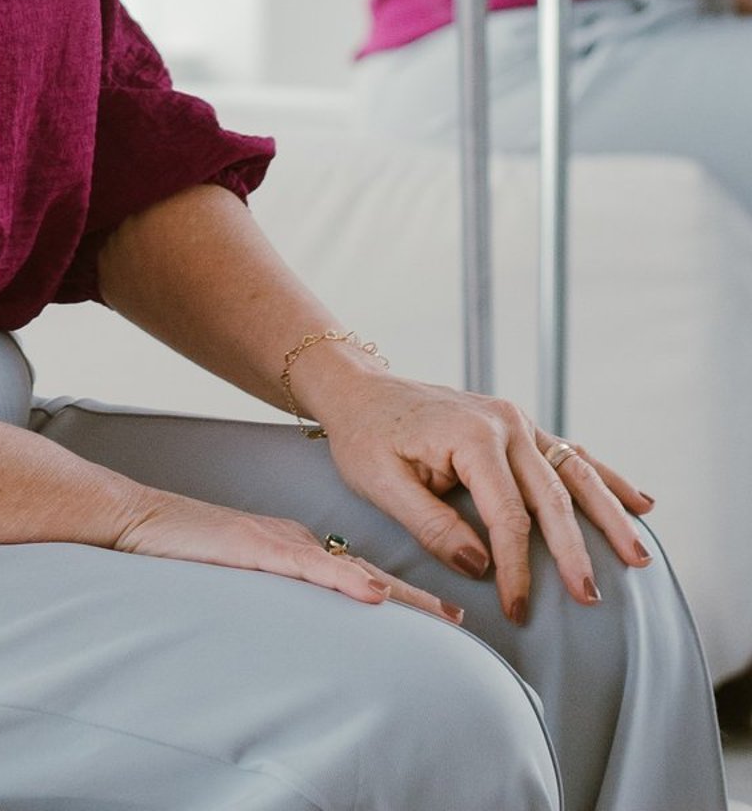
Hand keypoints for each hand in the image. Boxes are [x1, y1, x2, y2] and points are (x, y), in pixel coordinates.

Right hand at [98, 479, 460, 622]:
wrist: (139, 520)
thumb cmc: (181, 550)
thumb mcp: (237, 571)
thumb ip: (271, 587)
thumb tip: (302, 618)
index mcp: (291, 547)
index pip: (356, 575)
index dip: (400, 598)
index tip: (440, 619)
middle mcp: (294, 541)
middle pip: (366, 574)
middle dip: (414, 601)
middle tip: (460, 623)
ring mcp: (278, 543)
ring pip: (349, 571)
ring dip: (398, 596)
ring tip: (439, 617)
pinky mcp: (256, 548)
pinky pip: (309, 568)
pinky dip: (346, 582)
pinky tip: (374, 595)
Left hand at [298, 353, 653, 623]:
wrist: (360, 392)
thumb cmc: (365, 437)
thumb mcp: (381, 483)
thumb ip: (431, 525)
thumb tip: (480, 565)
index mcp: (471, 435)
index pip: (508, 515)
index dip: (516, 567)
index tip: (517, 609)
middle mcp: (504, 422)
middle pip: (551, 496)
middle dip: (575, 551)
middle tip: (591, 598)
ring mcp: (516, 421)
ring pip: (575, 471)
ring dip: (609, 515)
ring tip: (640, 557)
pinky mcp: (519, 427)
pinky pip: (570, 453)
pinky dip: (605, 478)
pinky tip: (640, 502)